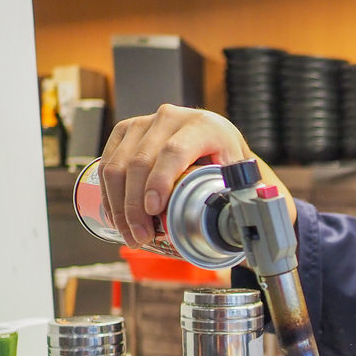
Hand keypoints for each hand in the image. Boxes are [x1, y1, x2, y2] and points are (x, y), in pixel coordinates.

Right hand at [98, 105, 295, 247]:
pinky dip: (109, 195)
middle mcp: (170, 117)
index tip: (155, 211)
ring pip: (118, 164)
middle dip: (136, 206)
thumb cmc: (226, 160)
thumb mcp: (239, 173)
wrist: (212, 138)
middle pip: (141, 162)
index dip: (160, 181)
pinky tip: (117, 218)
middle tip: (141, 238)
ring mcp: (144, 122)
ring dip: (119, 205)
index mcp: (203, 126)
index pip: (175, 151)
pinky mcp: (125, 131)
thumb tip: (248, 221)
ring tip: (131, 236)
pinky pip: (107, 163)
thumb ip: (244, 194)